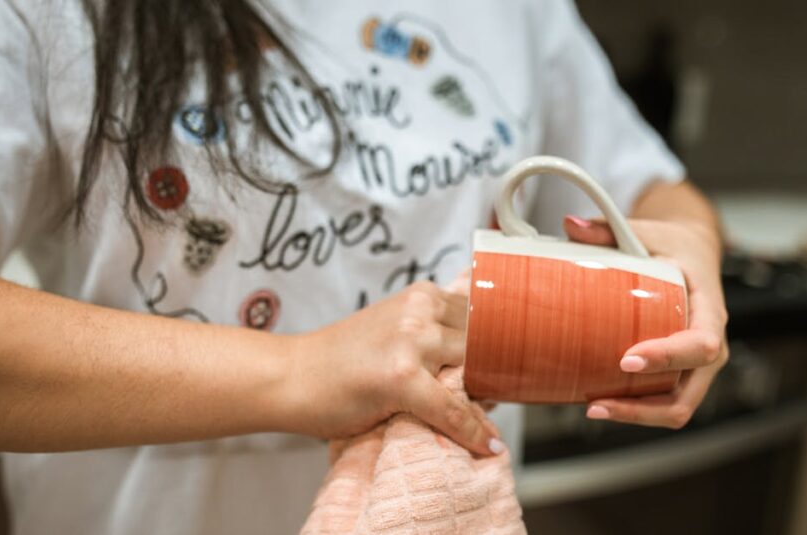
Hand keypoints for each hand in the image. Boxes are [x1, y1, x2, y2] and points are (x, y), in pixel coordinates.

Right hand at [292, 281, 502, 454]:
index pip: (485, 318)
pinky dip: (472, 431)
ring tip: (488, 419)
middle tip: (501, 398)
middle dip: (498, 373)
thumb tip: (489, 369)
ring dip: (487, 400)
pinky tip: (486, 445)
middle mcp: (421, 310)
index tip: (515, 367)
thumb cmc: (341, 363)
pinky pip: (452, 410)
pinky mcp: (402, 376)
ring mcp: (412, 341)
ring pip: (475, 372)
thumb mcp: (395, 332)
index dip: (501, 347)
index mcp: (422, 296)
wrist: (291, 377)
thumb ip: (435, 337)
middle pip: (486, 344)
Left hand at [564, 215, 728, 428]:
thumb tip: (569, 225)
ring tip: (593, 409)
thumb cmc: (672, 246)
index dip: (667, 357)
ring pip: (677, 407)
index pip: (700, 344)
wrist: (693, 253)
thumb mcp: (647, 230)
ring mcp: (698, 366)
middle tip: (598, 403)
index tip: (626, 360)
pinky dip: (637, 410)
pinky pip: (665, 402)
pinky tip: (601, 403)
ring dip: (637, 416)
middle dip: (645, 407)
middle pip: (689, 392)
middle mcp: (712, 344)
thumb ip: (609, 229)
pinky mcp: (681, 374)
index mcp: (711, 308)